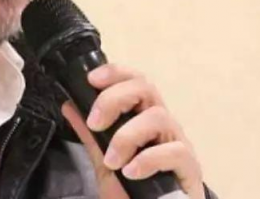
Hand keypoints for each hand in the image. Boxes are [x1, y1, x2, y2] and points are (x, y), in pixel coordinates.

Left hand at [61, 63, 204, 198]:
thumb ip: (89, 134)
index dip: (115, 73)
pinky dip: (148, 159)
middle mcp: (162, 124)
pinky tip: (131, 172)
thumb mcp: (103, 159)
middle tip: (94, 123)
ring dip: (127, 136)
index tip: (92, 80)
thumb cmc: (132, 189)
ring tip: (112, 161)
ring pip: (158, 117)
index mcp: (142, 116)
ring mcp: (177, 143)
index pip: (134, 80)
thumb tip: (69, 105)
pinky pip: (175, 151)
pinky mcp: (190, 168)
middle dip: (114, 99)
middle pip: (146, 88)